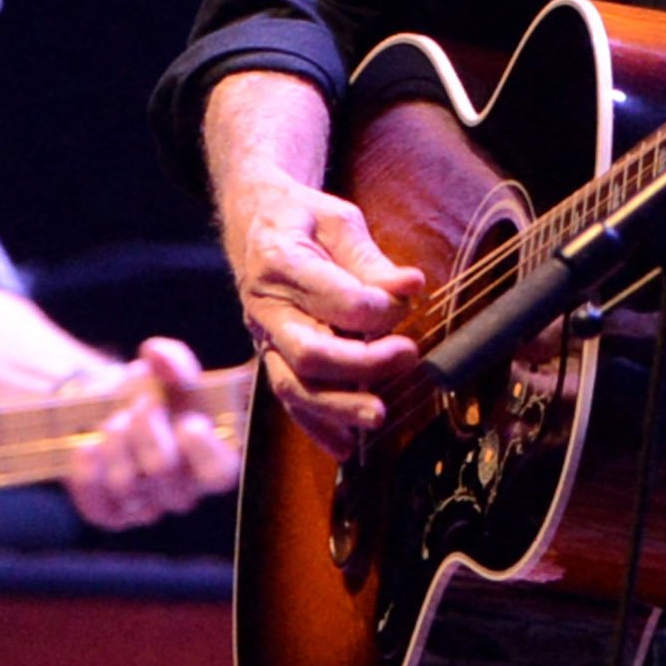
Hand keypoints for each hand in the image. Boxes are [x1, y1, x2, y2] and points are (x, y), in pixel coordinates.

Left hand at [62, 337, 243, 528]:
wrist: (110, 410)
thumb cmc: (153, 393)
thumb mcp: (169, 372)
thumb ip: (173, 361)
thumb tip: (156, 354)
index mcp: (210, 458)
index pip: (219, 474)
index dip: (204, 450)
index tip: (189, 420)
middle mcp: (182, 490)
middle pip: (163, 471)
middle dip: (146, 428)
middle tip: (142, 403)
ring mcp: (146, 506)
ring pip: (125, 484)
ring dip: (115, 443)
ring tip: (114, 421)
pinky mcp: (111, 514)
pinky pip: (97, 507)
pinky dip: (87, 474)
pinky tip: (87, 447)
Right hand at [217, 174, 428, 454]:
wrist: (254, 223)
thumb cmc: (302, 219)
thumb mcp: (337, 220)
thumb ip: (371, 258)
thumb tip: (411, 286)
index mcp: (278, 260)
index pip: (329, 296)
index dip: (372, 307)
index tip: (407, 298)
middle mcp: (264, 307)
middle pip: (307, 352)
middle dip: (360, 364)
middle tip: (407, 357)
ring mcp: (264, 340)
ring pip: (293, 386)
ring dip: (338, 407)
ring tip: (378, 415)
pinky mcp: (272, 360)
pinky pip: (289, 400)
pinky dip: (316, 427)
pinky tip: (345, 446)